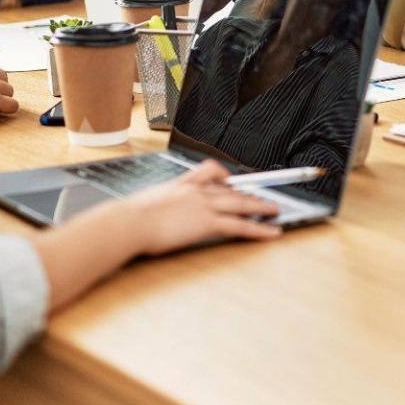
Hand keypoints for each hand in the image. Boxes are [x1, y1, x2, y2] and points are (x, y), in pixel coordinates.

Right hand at [125, 160, 283, 254]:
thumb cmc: (129, 217)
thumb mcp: (145, 203)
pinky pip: (240, 225)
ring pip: (240, 204)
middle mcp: (196, 191)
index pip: (209, 172)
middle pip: (230, 189)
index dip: (223, 176)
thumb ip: (156, 205)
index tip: (231, 179)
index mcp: (181, 184)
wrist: (129, 222)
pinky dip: (259, 229)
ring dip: (260, 207)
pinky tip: (271, 232)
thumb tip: (151, 212)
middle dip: (248, 194)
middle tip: (262, 198)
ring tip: (274, 211)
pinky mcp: (207, 222)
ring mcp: (204, 205)